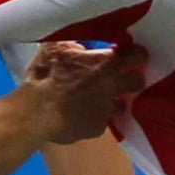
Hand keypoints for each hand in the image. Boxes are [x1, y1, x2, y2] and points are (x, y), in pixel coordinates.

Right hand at [18, 40, 143, 144]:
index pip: (138, 56)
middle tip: (120, 78)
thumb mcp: (54, 48)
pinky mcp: (98, 128)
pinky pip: (103, 121)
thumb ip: (75, 45)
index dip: (136, 55)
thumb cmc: (44, 77)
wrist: (36, 112)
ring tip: (99, 99)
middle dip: (132, 78)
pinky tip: (83, 115)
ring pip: (123, 105)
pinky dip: (96, 117)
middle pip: (139, 81)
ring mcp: (106, 110)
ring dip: (114, 101)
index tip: (131, 56)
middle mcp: (112, 87)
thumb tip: (81, 48)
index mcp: (105, 63)